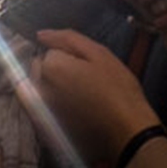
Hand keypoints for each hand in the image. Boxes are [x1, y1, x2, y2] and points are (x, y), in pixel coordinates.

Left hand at [17, 28, 161, 166]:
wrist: (127, 133)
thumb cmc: (117, 89)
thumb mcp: (99, 54)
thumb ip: (67, 39)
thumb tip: (40, 35)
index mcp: (51, 67)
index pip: (50, 52)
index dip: (68, 56)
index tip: (87, 67)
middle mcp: (39, 89)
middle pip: (39, 70)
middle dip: (56, 70)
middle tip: (84, 81)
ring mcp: (41, 111)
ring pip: (40, 89)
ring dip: (54, 88)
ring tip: (81, 97)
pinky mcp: (47, 129)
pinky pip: (41, 109)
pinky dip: (52, 106)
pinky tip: (74, 111)